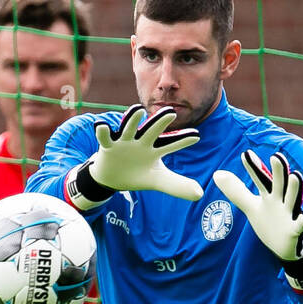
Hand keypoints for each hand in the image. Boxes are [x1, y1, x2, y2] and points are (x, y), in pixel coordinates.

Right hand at [86, 104, 202, 200]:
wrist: (113, 178)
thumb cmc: (138, 173)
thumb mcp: (158, 180)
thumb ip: (177, 185)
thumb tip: (199, 194)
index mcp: (155, 148)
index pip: (171, 143)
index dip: (183, 140)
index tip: (196, 135)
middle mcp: (141, 141)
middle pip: (152, 130)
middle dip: (160, 121)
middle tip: (170, 112)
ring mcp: (124, 141)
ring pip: (129, 128)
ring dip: (133, 119)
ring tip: (138, 110)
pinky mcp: (108, 146)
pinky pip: (105, 137)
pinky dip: (103, 131)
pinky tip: (102, 125)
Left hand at [213, 151, 302, 275]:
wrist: (284, 246)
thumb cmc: (269, 222)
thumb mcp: (251, 206)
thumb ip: (237, 191)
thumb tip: (217, 174)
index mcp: (269, 195)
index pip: (260, 178)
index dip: (253, 168)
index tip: (245, 154)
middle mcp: (280, 201)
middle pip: (279, 184)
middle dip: (279, 171)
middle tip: (276, 156)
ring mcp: (289, 214)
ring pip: (292, 199)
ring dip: (294, 189)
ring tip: (295, 176)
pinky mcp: (296, 229)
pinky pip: (301, 224)